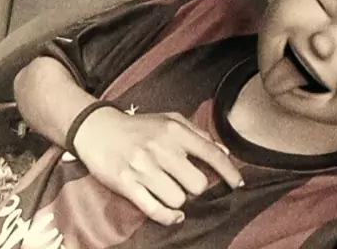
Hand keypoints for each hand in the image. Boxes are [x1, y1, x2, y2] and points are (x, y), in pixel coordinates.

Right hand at [73, 108, 242, 226]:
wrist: (98, 129)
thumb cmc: (139, 126)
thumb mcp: (170, 120)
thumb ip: (198, 134)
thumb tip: (224, 152)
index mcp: (175, 131)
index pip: (211, 154)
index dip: (229, 172)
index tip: (238, 183)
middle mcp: (162, 149)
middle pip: (197, 184)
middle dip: (196, 188)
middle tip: (187, 183)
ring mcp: (144, 168)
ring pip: (178, 199)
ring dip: (178, 200)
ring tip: (170, 190)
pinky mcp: (128, 185)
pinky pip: (156, 210)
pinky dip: (168, 217)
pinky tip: (173, 214)